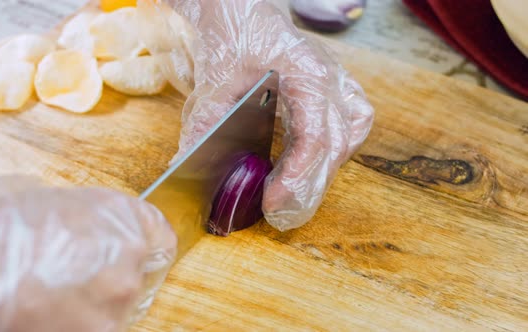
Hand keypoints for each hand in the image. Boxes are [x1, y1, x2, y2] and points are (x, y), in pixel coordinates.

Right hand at [0, 176, 176, 331]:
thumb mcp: (52, 201)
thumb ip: (86, 217)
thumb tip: (86, 228)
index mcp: (126, 217)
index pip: (161, 237)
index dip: (144, 247)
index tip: (135, 255)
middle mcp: (133, 259)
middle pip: (140, 275)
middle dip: (113, 277)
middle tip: (75, 276)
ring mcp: (119, 303)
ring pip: (118, 308)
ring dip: (95, 307)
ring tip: (52, 298)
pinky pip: (98, 328)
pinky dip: (79, 325)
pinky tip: (47, 314)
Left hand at [164, 0, 374, 230]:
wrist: (241, 10)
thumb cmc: (232, 35)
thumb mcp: (215, 78)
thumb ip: (205, 122)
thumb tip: (186, 166)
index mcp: (305, 74)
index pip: (314, 137)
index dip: (297, 177)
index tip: (274, 203)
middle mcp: (329, 79)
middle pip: (335, 146)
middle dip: (309, 187)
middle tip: (281, 215)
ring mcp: (335, 82)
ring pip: (349, 136)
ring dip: (326, 169)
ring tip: (295, 189)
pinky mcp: (332, 88)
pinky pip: (352, 122)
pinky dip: (337, 149)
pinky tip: (315, 161)